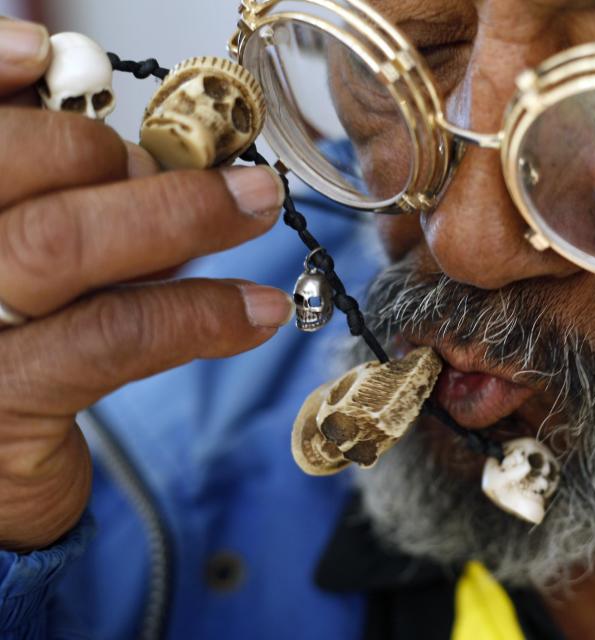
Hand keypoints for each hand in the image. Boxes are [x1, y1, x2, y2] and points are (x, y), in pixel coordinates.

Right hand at [0, 18, 292, 551]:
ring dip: (180, 215)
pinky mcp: (5, 405)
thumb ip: (61, 206)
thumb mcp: (29, 267)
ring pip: (60, 244)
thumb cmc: (18, 354)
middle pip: (10, 168)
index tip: (45, 53)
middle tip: (193, 166)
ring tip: (258, 208)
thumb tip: (145, 157)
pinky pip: (113, 337)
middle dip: (116, 152)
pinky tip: (260, 310)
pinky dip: (200, 313)